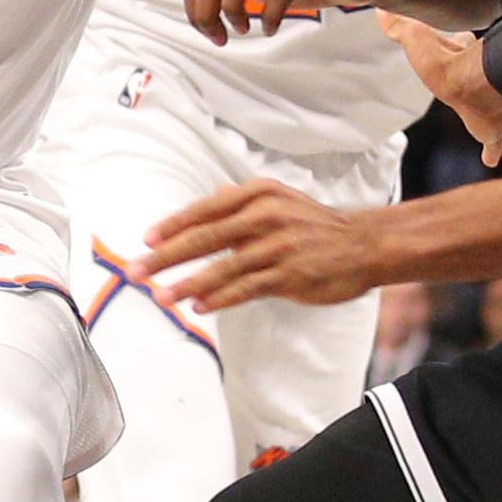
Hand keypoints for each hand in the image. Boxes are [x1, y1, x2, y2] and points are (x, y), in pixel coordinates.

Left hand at [141, 180, 385, 312]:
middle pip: (204, 237)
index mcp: (258, 194)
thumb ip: (242, 204)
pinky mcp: (290, 274)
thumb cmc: (316, 225)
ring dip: (187, 283)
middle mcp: (265, 215)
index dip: (172, 226)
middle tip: (136, 271)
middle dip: (165, 256)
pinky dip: (220, 298)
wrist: (365, 243)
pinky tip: (199, 308)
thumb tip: (210, 199)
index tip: (145, 240)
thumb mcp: (281, 201)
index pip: (205, 209)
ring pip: (222, 266)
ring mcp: (278, 245)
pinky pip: (246, 288)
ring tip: (161, 297)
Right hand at [377, 12, 501, 165]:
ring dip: (483, 106)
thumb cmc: (448, 65)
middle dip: (473, 70)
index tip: (463, 36)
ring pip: (487, 103)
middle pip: (476, 73)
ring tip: (480, 111)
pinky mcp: (489, 129)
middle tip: (468, 75)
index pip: (462, 43)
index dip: (460, 41)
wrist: (475, 87)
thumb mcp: (417, 39)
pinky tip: (491, 159)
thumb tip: (382, 12)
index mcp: (460, 60)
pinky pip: (492, 143)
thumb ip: (401, 27)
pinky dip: (492, 150)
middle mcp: (476, 80)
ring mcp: (484, 106)